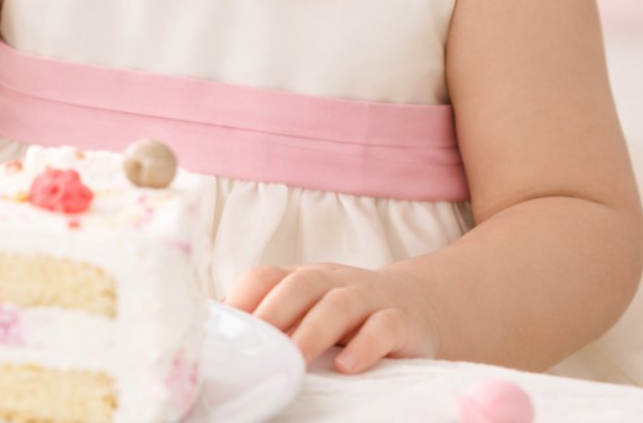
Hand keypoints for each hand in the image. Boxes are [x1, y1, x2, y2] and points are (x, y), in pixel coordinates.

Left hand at [224, 262, 443, 373]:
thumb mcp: (312, 313)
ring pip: (340, 305)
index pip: (266, 276)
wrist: (422, 305)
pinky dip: (366, 345)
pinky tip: (348, 367)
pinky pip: (384, 327)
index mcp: (303, 280)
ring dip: (314, 331)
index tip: (220, 327)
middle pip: (300, 285)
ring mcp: (369, 298)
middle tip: (254, 346)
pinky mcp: (402, 321)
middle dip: (273, 313)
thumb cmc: (351, 317)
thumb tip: (224, 344)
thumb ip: (277, 323)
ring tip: (296, 359)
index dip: (241, 298)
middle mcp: (334, 282)